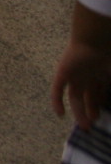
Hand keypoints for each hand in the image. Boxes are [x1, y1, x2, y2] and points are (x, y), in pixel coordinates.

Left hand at [53, 0, 110, 127]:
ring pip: (75, 97)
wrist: (95, 38)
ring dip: (78, 112)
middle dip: (90, 111)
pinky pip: (57, 89)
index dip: (100, 105)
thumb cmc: (110, 55)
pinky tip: (60, 114)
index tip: (103, 118)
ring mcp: (75, 75)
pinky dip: (57, 101)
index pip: (99, 94)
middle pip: (88, 97)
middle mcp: (88, 76)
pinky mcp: (63, 73)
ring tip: (85, 125)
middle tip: (92, 125)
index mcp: (101, 75)